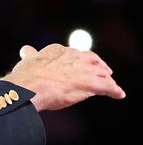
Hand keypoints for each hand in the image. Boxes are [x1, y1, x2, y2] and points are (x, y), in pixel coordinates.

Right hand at [3, 44, 124, 110]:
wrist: (30, 87)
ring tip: (111, 84)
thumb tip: (26, 49)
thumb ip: (30, 55)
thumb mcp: (27, 61)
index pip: (73, 53)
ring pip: (102, 73)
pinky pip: (108, 87)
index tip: (79, 64)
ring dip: (107, 78)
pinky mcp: (91, 83)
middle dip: (99, 65)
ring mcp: (84, 69)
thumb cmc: (26, 76)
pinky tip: (119, 94)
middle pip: (92, 59)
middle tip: (103, 71)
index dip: (78, 59)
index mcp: (59, 51)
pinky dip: (115, 91)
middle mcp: (75, 57)